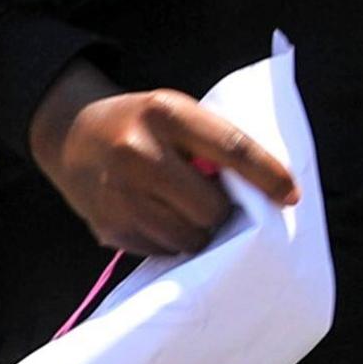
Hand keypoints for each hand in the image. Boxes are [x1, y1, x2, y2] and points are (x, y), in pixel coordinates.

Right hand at [27, 59, 298, 257]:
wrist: (71, 134)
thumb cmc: (141, 122)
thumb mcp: (176, 112)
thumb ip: (212, 143)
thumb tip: (260, 190)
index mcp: (165, 114)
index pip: (232, 149)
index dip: (268, 175)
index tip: (292, 196)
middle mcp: (138, 154)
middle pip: (210, 207)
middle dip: (223, 210)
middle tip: (212, 199)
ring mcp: (118, 195)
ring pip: (189, 237)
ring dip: (199, 230)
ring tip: (184, 208)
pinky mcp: (107, 227)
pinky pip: (162, 251)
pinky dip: (172, 240)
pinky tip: (159, 216)